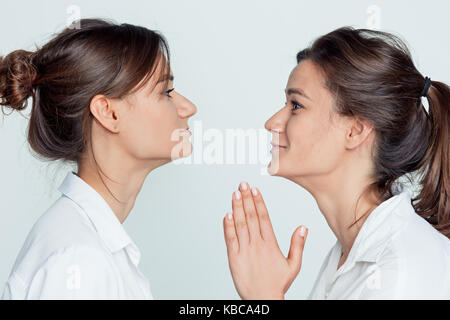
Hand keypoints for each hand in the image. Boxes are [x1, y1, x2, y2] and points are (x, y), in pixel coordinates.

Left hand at [223, 182, 307, 299]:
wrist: (263, 300)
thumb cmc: (277, 284)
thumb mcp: (294, 265)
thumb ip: (298, 245)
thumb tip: (303, 227)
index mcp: (271, 244)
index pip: (264, 217)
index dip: (258, 202)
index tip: (255, 189)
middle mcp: (257, 244)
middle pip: (251, 217)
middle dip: (246, 199)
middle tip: (242, 184)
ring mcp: (244, 250)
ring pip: (240, 224)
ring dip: (237, 207)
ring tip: (235, 193)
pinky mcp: (234, 258)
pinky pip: (230, 239)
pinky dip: (228, 226)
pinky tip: (227, 214)